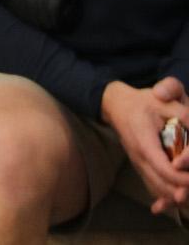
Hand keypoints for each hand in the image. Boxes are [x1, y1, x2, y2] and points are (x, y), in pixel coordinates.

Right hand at [101, 79, 188, 214]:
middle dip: (182, 191)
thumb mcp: (163, 100)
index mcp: (143, 141)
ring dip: (175, 195)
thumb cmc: (142, 102)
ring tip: (188, 192)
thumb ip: (183, 112)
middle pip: (161, 184)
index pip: (163, 167)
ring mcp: (137, 163)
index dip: (182, 178)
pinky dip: (165, 196)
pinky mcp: (140, 167)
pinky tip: (177, 200)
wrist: (117, 105)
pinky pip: (152, 186)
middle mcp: (138, 156)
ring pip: (157, 188)